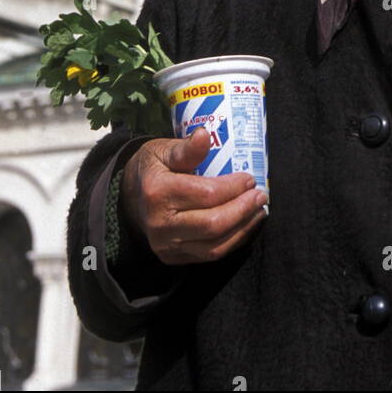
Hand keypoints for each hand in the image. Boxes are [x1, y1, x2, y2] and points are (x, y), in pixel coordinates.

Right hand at [120, 127, 268, 264]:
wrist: (130, 198)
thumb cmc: (154, 168)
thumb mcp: (164, 150)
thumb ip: (187, 147)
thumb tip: (204, 134)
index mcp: (157, 192)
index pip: (205, 194)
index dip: (233, 188)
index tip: (250, 178)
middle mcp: (160, 224)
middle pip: (212, 224)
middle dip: (242, 210)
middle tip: (261, 196)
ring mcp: (166, 245)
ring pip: (214, 246)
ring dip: (243, 229)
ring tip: (258, 212)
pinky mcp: (173, 258)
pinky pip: (210, 255)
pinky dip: (233, 242)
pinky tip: (245, 226)